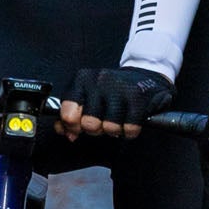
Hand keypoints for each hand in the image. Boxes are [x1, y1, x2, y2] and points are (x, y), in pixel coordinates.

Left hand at [58, 65, 172, 140]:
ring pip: (109, 128)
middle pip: (89, 124)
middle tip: (103, 120)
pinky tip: (130, 120)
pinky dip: (130, 131)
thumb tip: (63, 131)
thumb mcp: (87, 97)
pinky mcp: (138, 97)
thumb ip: (70, 115)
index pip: (68, 113)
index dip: (73, 126)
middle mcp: (99, 80)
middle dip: (96, 129)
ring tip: (118, 118)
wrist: (144, 76)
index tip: (79, 126)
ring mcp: (120, 87)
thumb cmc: (111, 91)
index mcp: (82, 79)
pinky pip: (129, 129)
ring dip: (115, 130)